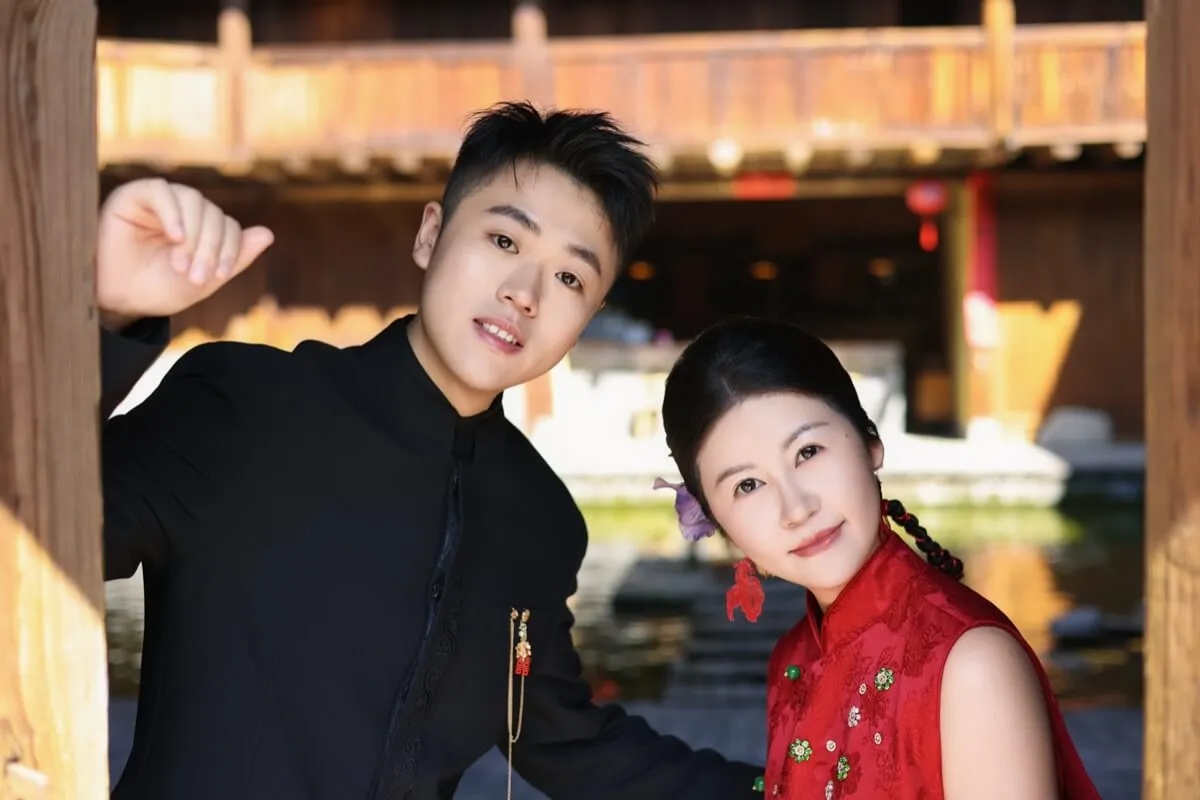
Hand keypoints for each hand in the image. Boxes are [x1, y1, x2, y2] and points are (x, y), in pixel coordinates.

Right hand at [96, 178, 273, 329]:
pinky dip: (173, 213)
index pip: (228, 226)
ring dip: (193, 235)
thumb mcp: (205, 279)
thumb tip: (268, 234)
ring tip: (180, 265)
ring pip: (193, 202)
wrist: (118, 300)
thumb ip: (235, 257)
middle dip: (210, 247)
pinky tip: (175, 237)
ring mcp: (161, 201)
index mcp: (203, 228)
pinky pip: (161, 191)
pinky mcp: (135, 195)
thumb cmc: (158, 289)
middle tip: (196, 276)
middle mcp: (185, 210)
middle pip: (213, 214)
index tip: (216, 276)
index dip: (229, 249)